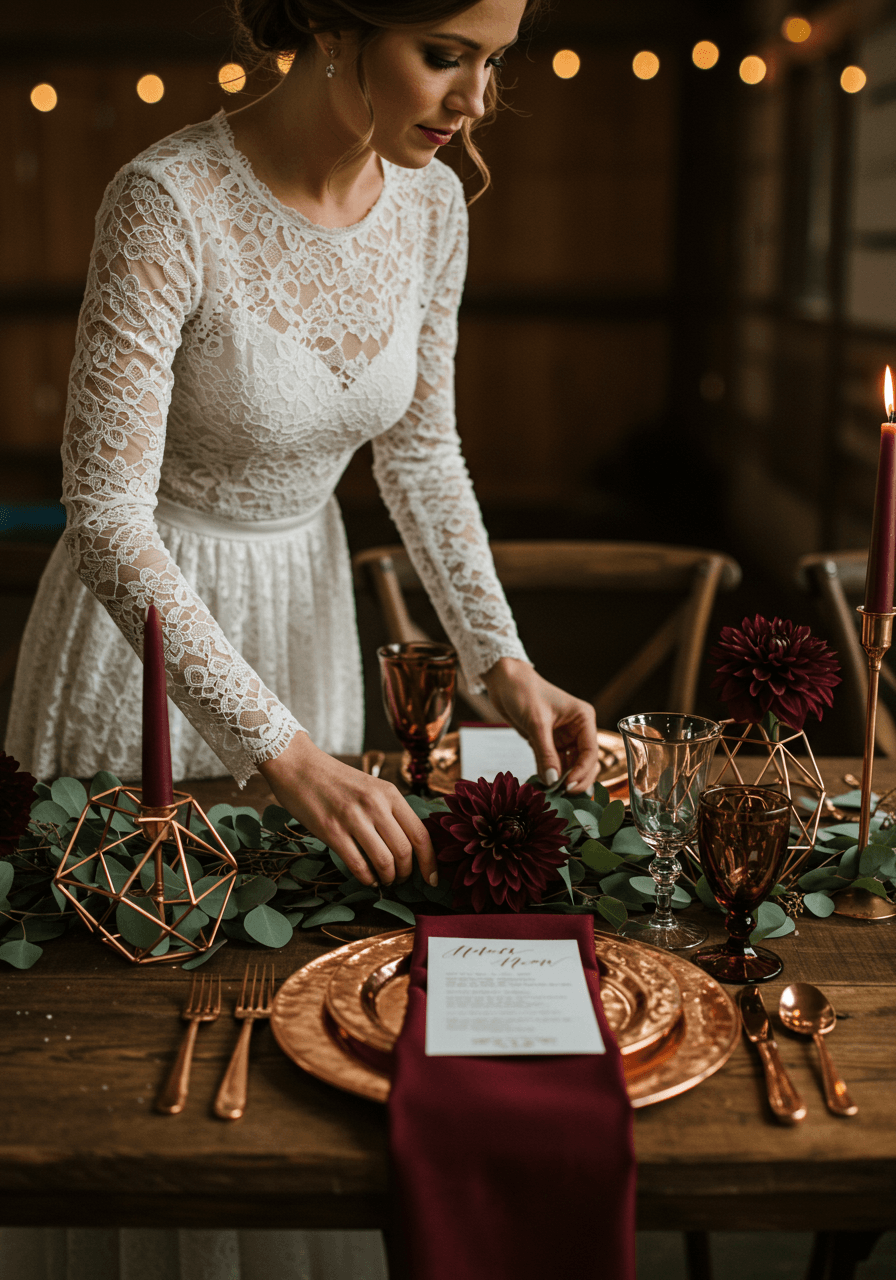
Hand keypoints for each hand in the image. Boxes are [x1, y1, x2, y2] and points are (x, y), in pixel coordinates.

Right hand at [258, 732, 437, 887]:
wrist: (299, 766)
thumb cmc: (336, 780)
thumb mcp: (372, 787)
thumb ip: (390, 811)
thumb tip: (410, 846)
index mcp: (390, 793)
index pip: (420, 834)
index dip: (430, 862)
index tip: (432, 879)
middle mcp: (375, 805)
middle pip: (405, 851)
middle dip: (406, 874)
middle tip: (401, 880)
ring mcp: (353, 818)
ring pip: (384, 861)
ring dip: (388, 878)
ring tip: (385, 880)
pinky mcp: (331, 831)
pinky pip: (358, 865)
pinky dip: (367, 878)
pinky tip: (367, 879)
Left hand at [482, 658, 600, 793]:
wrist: (503, 679)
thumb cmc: (523, 691)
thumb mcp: (536, 723)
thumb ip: (545, 754)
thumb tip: (552, 782)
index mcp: (583, 719)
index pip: (590, 752)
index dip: (581, 772)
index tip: (567, 787)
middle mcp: (578, 729)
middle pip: (585, 763)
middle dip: (575, 779)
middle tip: (561, 795)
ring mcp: (564, 737)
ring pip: (570, 766)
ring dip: (562, 780)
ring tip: (550, 793)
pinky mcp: (550, 742)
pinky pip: (555, 764)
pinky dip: (550, 775)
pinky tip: (543, 785)